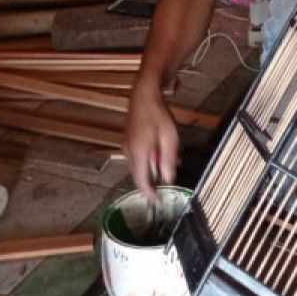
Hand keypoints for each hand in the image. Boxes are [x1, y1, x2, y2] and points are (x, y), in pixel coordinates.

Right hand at [123, 81, 179, 198]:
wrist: (143, 94)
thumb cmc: (158, 114)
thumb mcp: (169, 138)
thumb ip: (168, 160)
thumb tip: (168, 179)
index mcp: (138, 153)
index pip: (141, 181)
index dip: (150, 193)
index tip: (158, 201)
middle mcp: (128, 152)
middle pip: (138, 175)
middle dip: (152, 181)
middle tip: (166, 182)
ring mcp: (126, 145)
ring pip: (139, 165)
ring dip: (152, 168)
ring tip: (170, 162)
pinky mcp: (128, 140)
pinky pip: (138, 156)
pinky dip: (149, 159)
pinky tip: (161, 152)